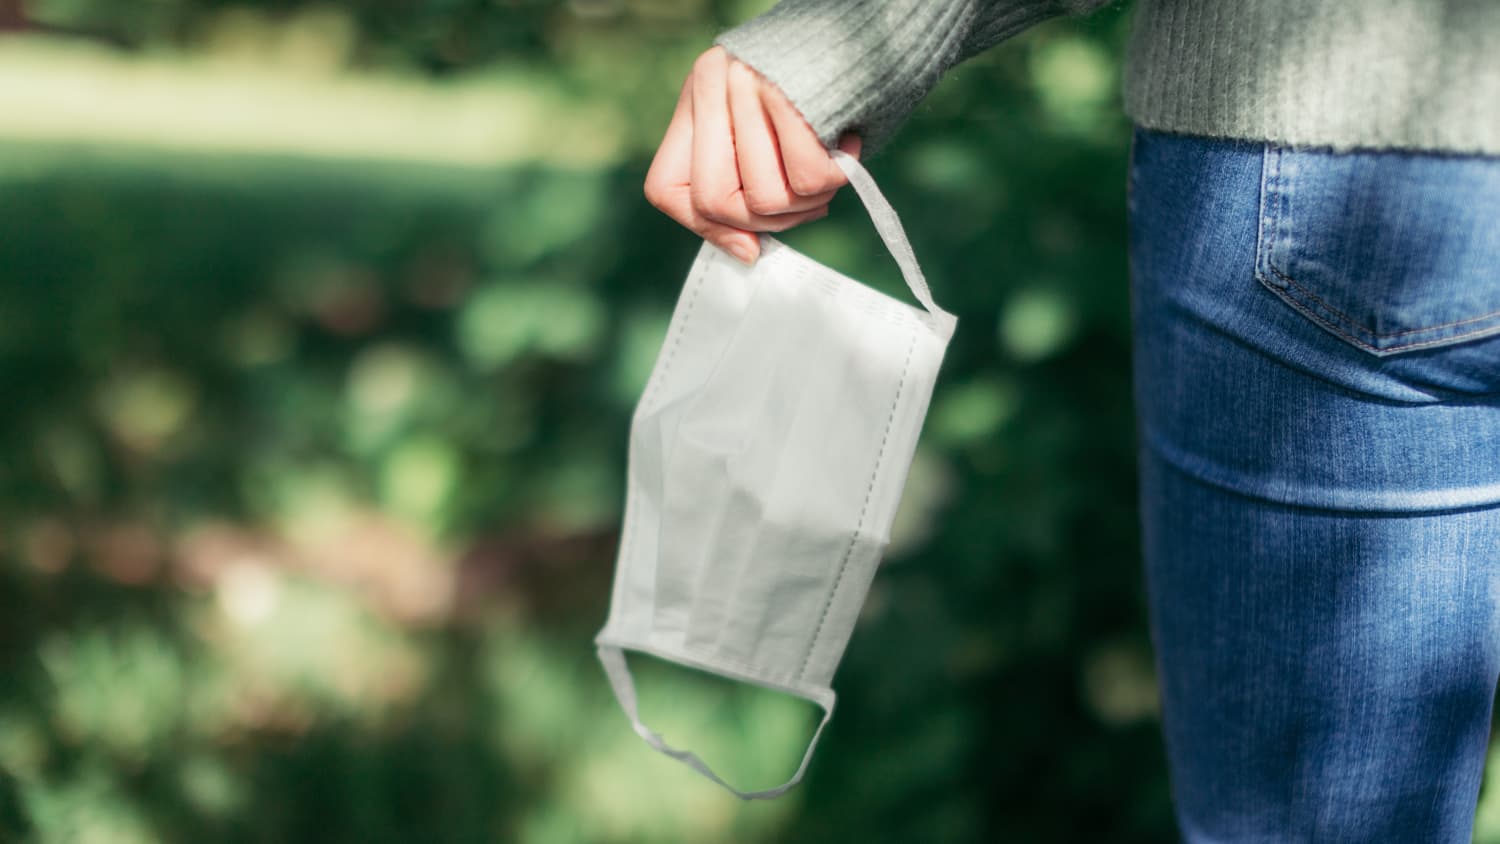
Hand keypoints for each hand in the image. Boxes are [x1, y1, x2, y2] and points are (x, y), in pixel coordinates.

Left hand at [644, 45, 862, 265]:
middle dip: (770, 220)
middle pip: (717, 203)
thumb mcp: (768, 131)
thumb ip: (742, 186)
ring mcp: (744, 84)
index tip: (749, 244)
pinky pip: (808, 179)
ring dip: (810, 199)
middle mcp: (712, 82)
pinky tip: (849, 144)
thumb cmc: (823, 85)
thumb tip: (746, 253)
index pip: (666, 189)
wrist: (871, 25)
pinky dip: (838, 174)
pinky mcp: (785, 93)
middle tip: (808, 199)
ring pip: (766, 198)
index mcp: (698, 94)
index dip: (707, 229)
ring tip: (832, 163)